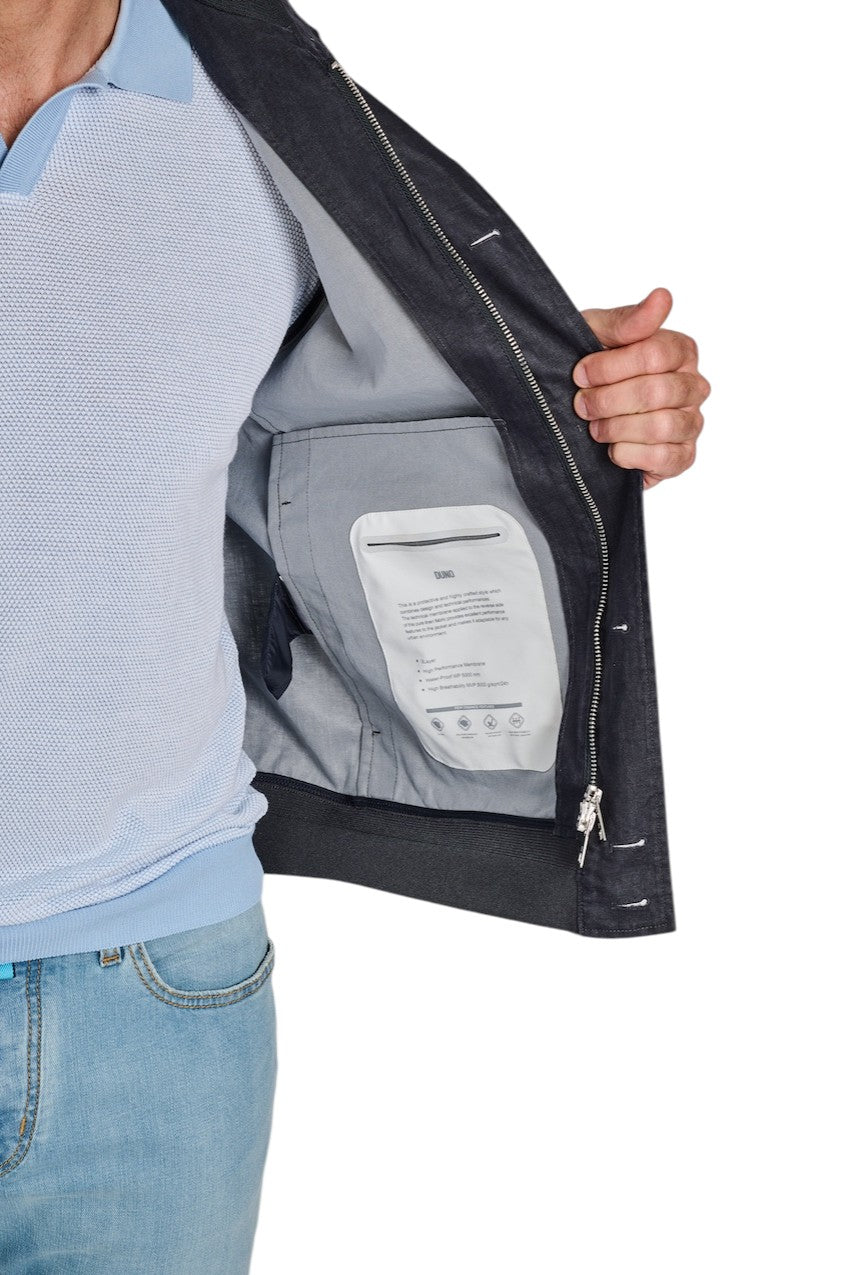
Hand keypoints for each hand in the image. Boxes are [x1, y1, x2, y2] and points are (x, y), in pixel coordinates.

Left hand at [572, 288, 709, 488]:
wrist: (578, 417)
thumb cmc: (592, 370)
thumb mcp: (597, 336)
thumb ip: (627, 321)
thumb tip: (662, 297)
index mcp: (680, 350)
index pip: (655, 354)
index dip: (610, 367)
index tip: (581, 373)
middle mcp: (694, 385)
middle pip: (656, 392)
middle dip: (608, 401)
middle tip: (583, 405)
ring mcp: (692, 423)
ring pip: (661, 426)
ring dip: (616, 428)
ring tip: (596, 428)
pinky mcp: (683, 457)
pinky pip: (664, 458)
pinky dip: (630, 455)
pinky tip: (613, 449)